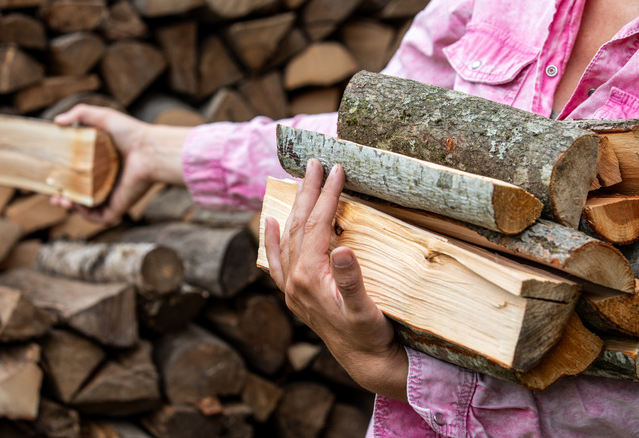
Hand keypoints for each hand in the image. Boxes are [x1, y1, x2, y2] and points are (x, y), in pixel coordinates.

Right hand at [52, 104, 189, 222]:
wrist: (149, 150)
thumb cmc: (130, 133)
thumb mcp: (103, 117)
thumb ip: (80, 114)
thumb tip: (57, 121)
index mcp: (102, 163)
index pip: (79, 174)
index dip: (63, 178)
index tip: (50, 177)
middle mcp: (107, 180)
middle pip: (81, 193)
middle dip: (63, 197)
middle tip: (53, 195)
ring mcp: (114, 195)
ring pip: (88, 208)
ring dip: (71, 207)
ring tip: (60, 200)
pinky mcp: (120, 205)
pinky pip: (101, 217)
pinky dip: (87, 215)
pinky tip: (78, 206)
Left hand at [264, 159, 407, 400]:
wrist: (364, 362)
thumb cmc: (369, 335)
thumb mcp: (365, 309)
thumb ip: (351, 280)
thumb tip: (343, 249)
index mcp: (309, 278)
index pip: (317, 226)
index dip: (328, 196)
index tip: (337, 169)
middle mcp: (294, 280)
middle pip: (299, 225)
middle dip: (308, 192)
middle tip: (316, 162)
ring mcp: (291, 287)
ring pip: (287, 238)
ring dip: (294, 208)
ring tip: (301, 181)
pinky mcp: (295, 294)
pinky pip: (276, 262)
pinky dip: (272, 240)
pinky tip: (269, 223)